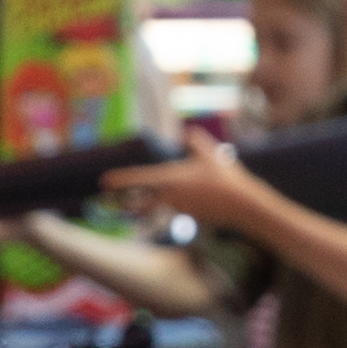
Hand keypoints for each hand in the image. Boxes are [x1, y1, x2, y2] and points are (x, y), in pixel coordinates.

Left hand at [99, 147, 274, 234]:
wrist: (242, 205)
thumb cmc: (226, 178)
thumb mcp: (210, 154)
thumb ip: (195, 141)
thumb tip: (186, 130)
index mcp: (172, 178)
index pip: (139, 180)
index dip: (120, 181)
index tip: (104, 182)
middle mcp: (170, 195)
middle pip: (140, 202)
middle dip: (125, 202)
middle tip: (112, 200)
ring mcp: (178, 208)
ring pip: (155, 208)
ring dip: (143, 207)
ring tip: (130, 206)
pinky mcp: (187, 217)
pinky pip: (171, 212)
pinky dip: (165, 209)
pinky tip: (169, 211)